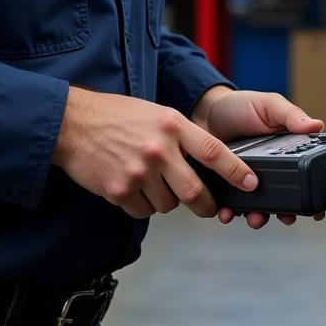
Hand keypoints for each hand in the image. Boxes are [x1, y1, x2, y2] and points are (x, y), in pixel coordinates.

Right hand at [52, 86, 257, 219]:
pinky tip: (133, 186)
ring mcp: (138, 172)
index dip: (236, 171)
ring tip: (152, 181)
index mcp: (172, 125)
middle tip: (209, 207)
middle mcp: (158, 148)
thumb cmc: (118, 116)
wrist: (74, 123)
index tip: (251, 183)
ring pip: (169, 205)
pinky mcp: (119, 191)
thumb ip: (183, 136)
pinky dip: (143, 206)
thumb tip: (209, 164)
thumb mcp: (158, 114)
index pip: (213, 152)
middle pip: (195, 191)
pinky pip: (144, 212)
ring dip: (167, 200)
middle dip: (207, 205)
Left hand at [192, 86, 324, 228]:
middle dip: (286, 213)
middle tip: (285, 217)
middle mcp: (269, 170)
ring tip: (255, 217)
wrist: (204, 110)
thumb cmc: (239, 106)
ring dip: (259, 215)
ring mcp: (246, 180)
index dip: (311, 195)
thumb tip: (316, 125)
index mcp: (286, 151)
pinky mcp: (226, 185)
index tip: (316, 211)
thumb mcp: (269, 105)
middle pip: (284, 199)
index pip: (304, 177)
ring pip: (259, 206)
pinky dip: (231, 212)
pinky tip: (228, 212)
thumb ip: (291, 115)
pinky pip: (232, 204)